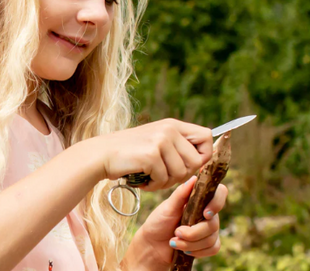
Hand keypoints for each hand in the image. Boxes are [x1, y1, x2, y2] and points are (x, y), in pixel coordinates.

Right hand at [93, 119, 212, 190]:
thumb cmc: (130, 152)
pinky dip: (153, 185)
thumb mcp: (157, 141)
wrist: (102, 154)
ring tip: (150, 177)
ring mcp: (160, 140)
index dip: (204, 155)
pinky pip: (164, 179)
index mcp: (173, 124)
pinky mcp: (151, 154)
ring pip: (181, 173)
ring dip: (166, 182)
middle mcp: (169, 129)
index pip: (206, 136)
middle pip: (197, 161)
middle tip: (163, 176)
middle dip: (182, 175)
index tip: (189, 165)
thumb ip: (177, 146)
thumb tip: (203, 160)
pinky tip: (142, 179)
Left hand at [123, 177, 227, 269]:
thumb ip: (181, 193)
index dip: (217, 202)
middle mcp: (206, 211)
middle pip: (214, 222)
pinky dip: (197, 251)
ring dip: (191, 243)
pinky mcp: (208, 244)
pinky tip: (184, 249)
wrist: (153, 245)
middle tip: (177, 232)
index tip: (205, 213)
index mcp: (198, 198)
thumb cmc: (159, 222)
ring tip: (175, 241)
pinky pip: (213, 248)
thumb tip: (195, 178)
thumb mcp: (167, 207)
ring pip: (212, 238)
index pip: (219, 193)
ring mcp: (208, 228)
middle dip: (193, 232)